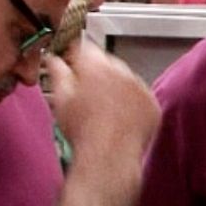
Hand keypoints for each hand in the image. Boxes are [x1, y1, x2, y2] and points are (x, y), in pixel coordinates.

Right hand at [44, 40, 158, 166]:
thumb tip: (53, 59)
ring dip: (117, 86)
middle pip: (107, 62)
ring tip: (105, 109)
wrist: (108, 157)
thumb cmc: (83, 131)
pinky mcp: (152, 104)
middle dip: (98, 72)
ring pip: (126, 78)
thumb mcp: (61, 99)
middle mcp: (122, 71)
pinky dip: (132, 102)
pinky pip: (141, 96)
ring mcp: (140, 87)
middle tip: (88, 92)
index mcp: (96, 66)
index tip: (72, 65)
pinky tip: (121, 117)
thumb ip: (57, 72)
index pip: (85, 48)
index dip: (76, 56)